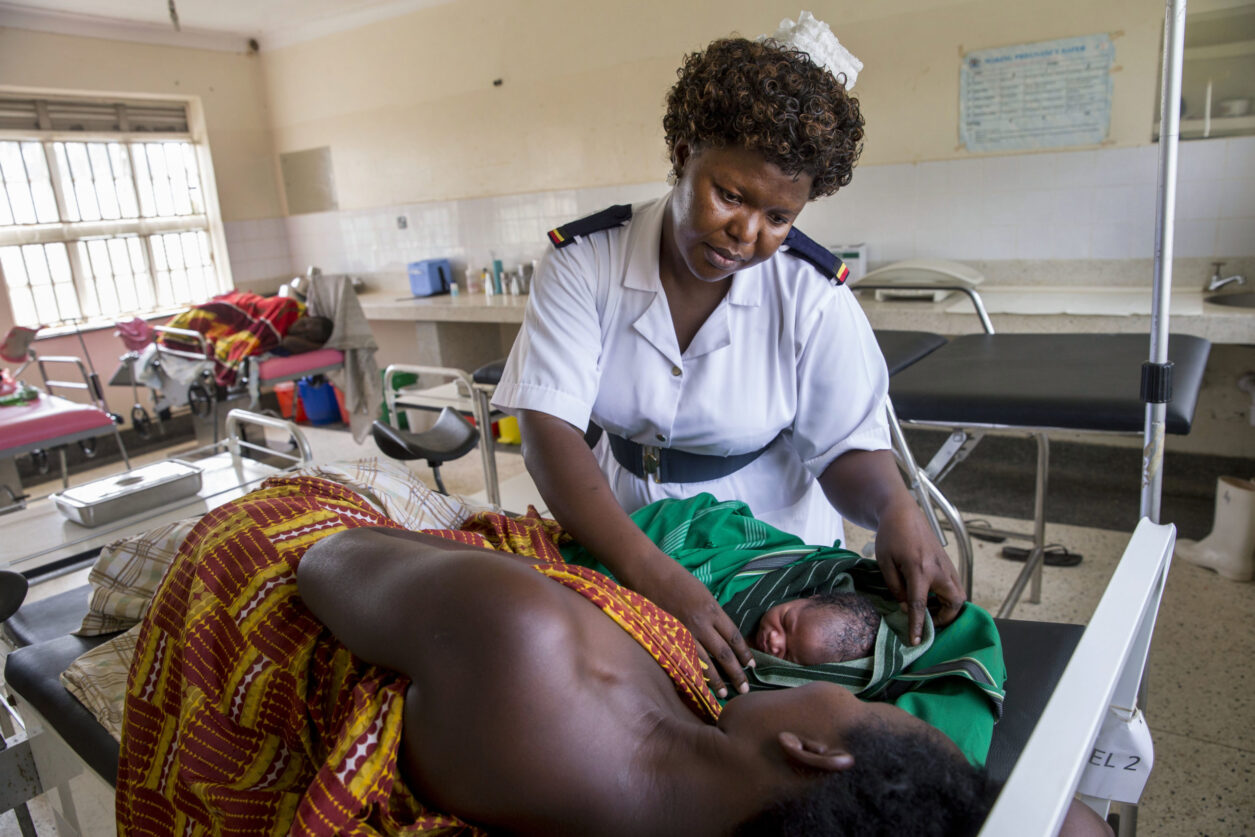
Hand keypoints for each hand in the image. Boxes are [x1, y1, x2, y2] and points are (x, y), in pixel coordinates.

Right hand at [632, 556, 754, 698]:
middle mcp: (701, 623)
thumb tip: (718, 631)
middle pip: (724, 653)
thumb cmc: (674, 576)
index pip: (734, 636)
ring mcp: (684, 631)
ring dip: (717, 680)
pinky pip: (686, 659)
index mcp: (712, 609)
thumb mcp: (700, 591)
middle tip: (745, 688)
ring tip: (725, 694)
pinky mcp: (668, 637)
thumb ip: (710, 612)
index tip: (752, 665)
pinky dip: (695, 673)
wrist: (647, 572)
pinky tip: (700, 684)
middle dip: (737, 672)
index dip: (744, 653)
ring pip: (706, 661)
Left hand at [872, 498, 964, 644]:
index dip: (917, 625)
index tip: (915, 642)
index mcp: (919, 569)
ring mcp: (946, 565)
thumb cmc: (890, 536)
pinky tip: (930, 595)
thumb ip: (895, 587)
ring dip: (947, 607)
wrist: (903, 513)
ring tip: (928, 609)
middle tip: (929, 621)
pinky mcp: (948, 562)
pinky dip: (947, 595)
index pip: (919, 605)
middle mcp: (938, 569)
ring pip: (959, 594)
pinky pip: (955, 585)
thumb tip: (906, 606)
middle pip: (954, 602)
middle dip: (946, 617)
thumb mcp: (885, 563)